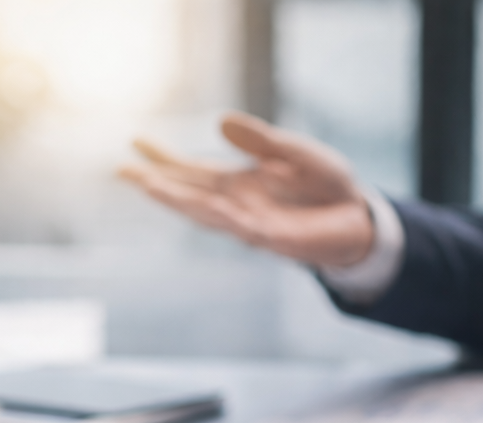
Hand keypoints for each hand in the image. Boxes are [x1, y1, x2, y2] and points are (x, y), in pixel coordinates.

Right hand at [118, 112, 374, 266]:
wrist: (358, 218)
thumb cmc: (325, 184)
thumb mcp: (294, 152)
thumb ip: (261, 140)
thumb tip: (220, 121)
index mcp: (238, 183)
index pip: (192, 170)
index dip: (164, 157)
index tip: (135, 142)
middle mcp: (237, 206)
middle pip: (189, 195)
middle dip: (158, 184)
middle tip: (124, 172)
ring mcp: (253, 225)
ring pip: (209, 215)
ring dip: (181, 202)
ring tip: (152, 187)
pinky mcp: (277, 239)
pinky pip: (247, 228)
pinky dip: (228, 217)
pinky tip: (210, 204)